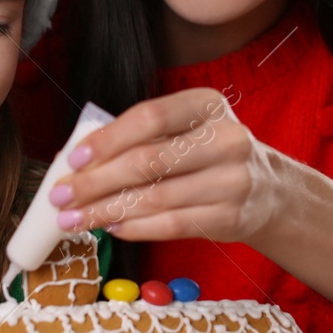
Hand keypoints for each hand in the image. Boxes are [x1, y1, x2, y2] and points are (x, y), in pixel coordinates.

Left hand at [49, 88, 285, 243]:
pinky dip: (135, 227)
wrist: (271, 190)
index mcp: (209, 104)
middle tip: (61, 195)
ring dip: (106, 211)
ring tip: (74, 219)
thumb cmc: (212, 153)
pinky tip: (110, 227)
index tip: (72, 159)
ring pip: (155, 198)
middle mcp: (226, 139)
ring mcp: (232, 181)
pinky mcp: (230, 218)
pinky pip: (171, 225)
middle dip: (96, 181)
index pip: (149, 117)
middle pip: (148, 161)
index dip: (107, 139)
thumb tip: (78, 160)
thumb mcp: (189, 128)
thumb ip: (143, 136)